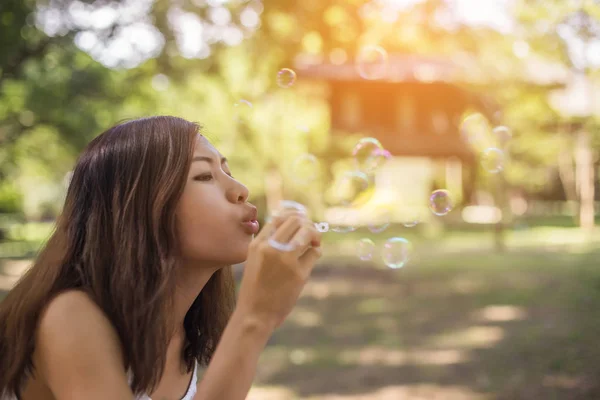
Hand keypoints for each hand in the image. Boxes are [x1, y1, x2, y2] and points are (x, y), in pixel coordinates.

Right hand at [236, 209, 322, 329]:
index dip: (293, 217)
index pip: (279, 218)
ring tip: (315, 241)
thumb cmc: (256, 288)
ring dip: (315, 234)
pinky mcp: (298, 274)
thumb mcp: (254, 260)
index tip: (300, 222)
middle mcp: (271, 248)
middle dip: (307, 223)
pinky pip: (314, 252)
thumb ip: (267, 244)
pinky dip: (316, 250)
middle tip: (311, 232)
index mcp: (258, 244)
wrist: (254, 314)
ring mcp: (285, 260)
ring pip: (307, 232)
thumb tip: (291, 226)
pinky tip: (313, 255)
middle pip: (296, 221)